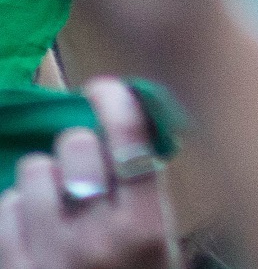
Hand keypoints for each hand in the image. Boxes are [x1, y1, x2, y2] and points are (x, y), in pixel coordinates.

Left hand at [0, 80, 178, 268]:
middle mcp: (95, 238)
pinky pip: (5, 208)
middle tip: (85, 163)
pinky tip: (33, 228)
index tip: (104, 87)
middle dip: (79, 147)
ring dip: (45, 178)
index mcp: (143, 227)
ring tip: (57, 200)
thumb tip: (122, 118)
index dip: (115, 100)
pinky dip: (17, 210)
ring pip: (34, 171)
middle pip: (76, 145)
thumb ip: (144, 188)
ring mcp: (47, 257)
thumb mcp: (160, 244)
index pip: (129, 138)